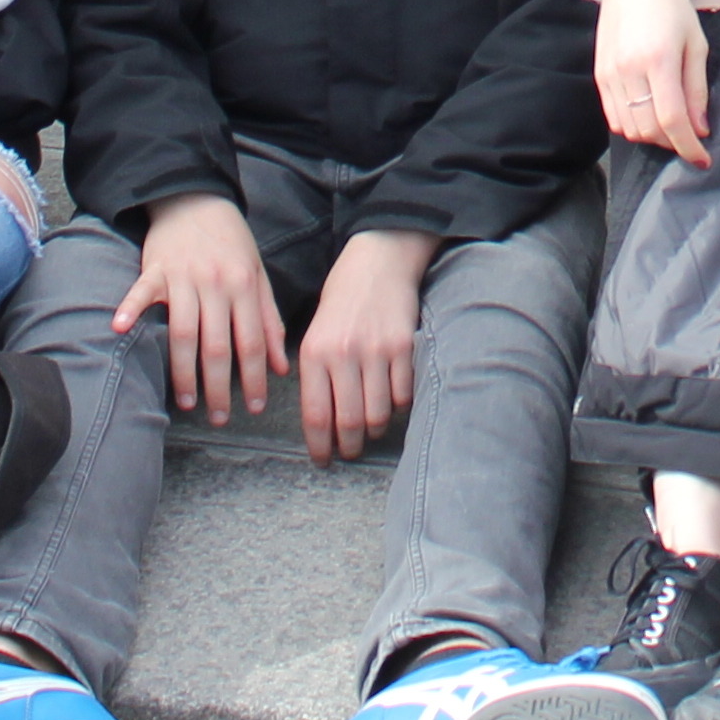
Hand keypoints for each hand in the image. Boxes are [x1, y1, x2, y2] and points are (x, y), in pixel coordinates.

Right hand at [116, 192, 287, 422]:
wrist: (196, 198)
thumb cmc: (230, 242)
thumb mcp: (258, 275)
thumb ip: (269, 320)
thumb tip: (281, 366)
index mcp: (244, 286)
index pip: (250, 341)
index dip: (253, 377)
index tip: (253, 407)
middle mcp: (215, 284)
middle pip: (216, 345)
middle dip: (218, 387)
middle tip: (219, 418)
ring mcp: (183, 276)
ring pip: (183, 332)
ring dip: (183, 371)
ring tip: (186, 402)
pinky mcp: (155, 268)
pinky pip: (141, 292)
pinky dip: (130, 309)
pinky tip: (120, 330)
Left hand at [295, 229, 433, 463]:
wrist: (379, 259)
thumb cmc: (343, 297)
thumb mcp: (315, 331)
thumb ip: (315, 372)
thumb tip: (320, 419)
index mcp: (315, 352)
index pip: (315, 415)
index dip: (319, 446)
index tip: (322, 459)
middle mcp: (344, 354)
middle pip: (348, 422)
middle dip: (348, 446)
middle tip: (348, 452)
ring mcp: (377, 351)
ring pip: (377, 414)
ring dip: (373, 430)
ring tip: (369, 429)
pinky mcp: (405, 347)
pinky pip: (402, 396)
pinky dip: (397, 407)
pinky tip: (390, 402)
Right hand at [596, 0, 719, 164]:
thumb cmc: (673, 7)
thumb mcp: (696, 43)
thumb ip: (697, 89)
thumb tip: (700, 130)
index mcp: (658, 59)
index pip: (671, 119)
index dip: (688, 146)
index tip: (702, 159)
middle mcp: (629, 69)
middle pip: (648, 130)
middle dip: (672, 142)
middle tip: (689, 137)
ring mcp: (609, 74)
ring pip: (628, 128)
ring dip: (651, 137)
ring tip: (670, 125)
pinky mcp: (599, 75)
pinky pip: (612, 117)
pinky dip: (632, 126)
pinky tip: (648, 116)